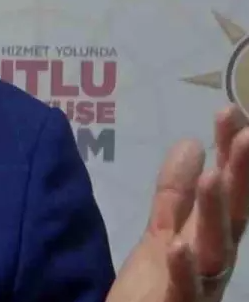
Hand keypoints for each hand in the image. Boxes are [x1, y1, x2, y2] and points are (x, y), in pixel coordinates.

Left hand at [108, 105, 248, 301]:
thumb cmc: (156, 283)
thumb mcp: (164, 228)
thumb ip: (176, 192)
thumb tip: (193, 142)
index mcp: (211, 235)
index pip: (227, 188)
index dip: (232, 153)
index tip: (232, 112)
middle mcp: (215, 257)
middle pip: (231, 212)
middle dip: (240, 174)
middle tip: (245, 133)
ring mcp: (201, 283)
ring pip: (215, 247)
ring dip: (215, 211)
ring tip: (216, 176)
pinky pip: (183, 289)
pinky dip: (183, 268)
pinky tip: (177, 245)